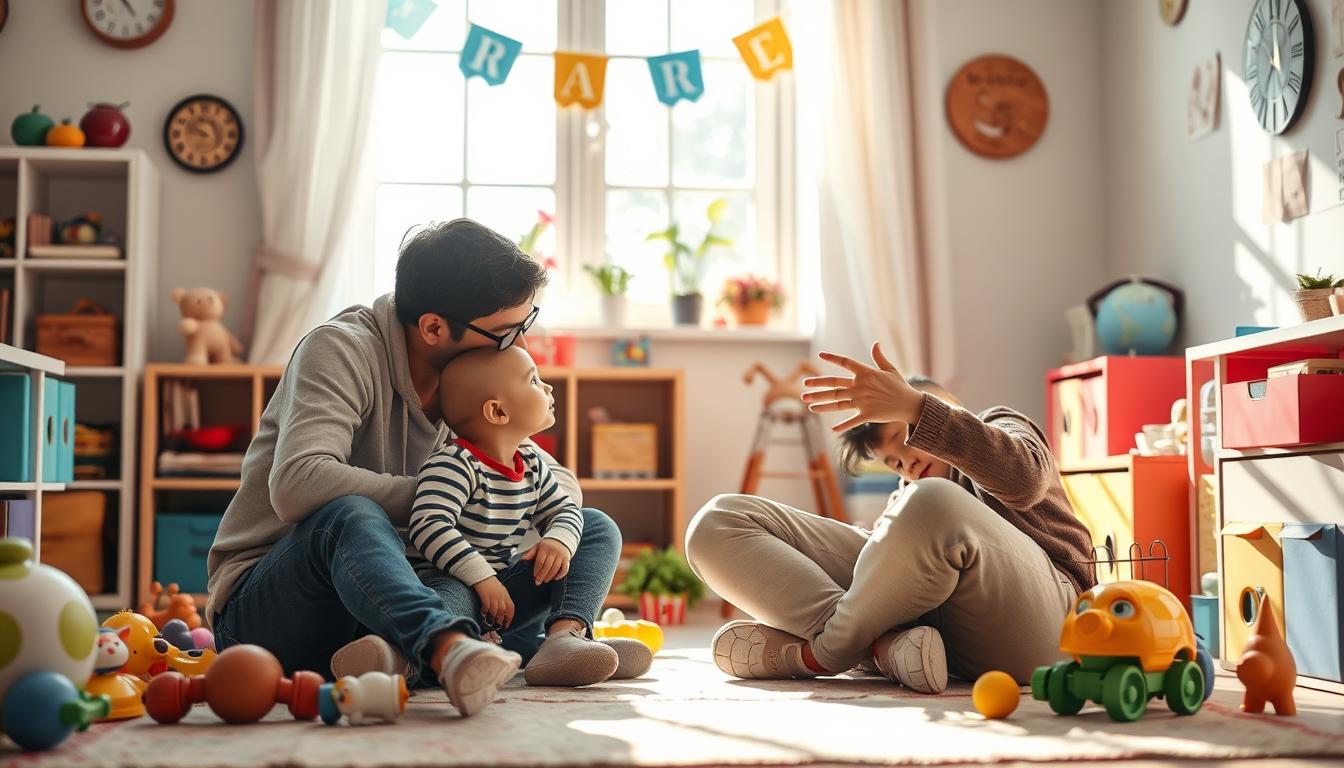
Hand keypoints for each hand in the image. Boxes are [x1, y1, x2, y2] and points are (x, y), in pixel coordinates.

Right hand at [473, 576, 514, 628]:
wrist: (481, 574)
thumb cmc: (490, 583)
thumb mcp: (500, 590)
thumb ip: (502, 599)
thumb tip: (503, 611)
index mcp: (505, 594)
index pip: (511, 608)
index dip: (509, 617)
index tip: (507, 624)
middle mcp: (500, 596)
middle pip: (503, 611)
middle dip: (501, 620)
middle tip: (498, 626)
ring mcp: (493, 596)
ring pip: (495, 610)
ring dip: (493, 618)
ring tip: (491, 623)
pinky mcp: (484, 595)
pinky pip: (486, 607)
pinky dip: (485, 612)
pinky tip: (483, 614)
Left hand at [521, 539, 570, 585]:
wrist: (560, 539)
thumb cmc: (547, 545)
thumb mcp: (537, 546)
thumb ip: (530, 553)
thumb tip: (523, 560)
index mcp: (545, 548)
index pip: (540, 561)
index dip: (537, 570)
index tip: (534, 576)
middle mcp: (554, 552)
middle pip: (547, 566)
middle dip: (542, 576)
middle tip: (538, 582)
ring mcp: (561, 555)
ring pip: (555, 568)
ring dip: (550, 576)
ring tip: (545, 580)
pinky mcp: (567, 559)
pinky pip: (565, 568)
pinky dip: (561, 574)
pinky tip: (556, 578)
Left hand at [801, 342, 922, 430]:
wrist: (910, 404)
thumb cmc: (899, 386)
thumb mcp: (890, 369)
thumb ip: (879, 357)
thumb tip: (875, 343)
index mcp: (866, 373)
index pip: (846, 362)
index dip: (832, 358)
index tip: (820, 355)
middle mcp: (861, 386)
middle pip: (834, 384)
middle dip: (818, 385)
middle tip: (804, 386)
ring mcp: (863, 401)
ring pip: (837, 402)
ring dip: (822, 404)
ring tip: (808, 405)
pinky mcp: (867, 414)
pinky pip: (851, 421)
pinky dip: (842, 426)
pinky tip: (832, 429)